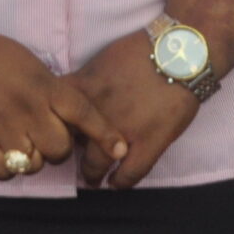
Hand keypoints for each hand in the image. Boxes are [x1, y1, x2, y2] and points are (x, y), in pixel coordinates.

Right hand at [0, 22, 127, 184]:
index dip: (104, 133)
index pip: (83, 113)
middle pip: (60, 149)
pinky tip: (2, 149)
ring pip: (34, 164)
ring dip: (31, 158)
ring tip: (18, 138)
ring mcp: (1, 127)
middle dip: (56, 146)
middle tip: (42, 134)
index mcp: (42, 86)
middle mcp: (26, 108)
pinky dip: (7, 167)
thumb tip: (74, 121)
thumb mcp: (32, 65)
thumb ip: (53, 92)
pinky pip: (5, 173)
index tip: (120, 149)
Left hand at [61, 32, 199, 189]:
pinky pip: (129, 173)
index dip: (54, 128)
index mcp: (84, 90)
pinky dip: (120, 182)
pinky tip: (115, 183)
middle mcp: (97, 113)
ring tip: (93, 178)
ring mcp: (122, 131)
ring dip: (92, 173)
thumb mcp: (102, 60)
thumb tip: (73, 97)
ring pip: (96, 164)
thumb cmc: (141, 50)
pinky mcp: (149, 143)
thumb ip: (85, 82)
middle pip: (72, 144)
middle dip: (69, 154)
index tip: (56, 135)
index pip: (55, 116)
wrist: (179, 54)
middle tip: (71, 161)